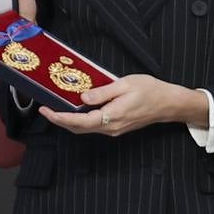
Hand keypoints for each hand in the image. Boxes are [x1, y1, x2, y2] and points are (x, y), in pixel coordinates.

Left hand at [38, 75, 207, 136]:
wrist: (168, 103)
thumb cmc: (150, 90)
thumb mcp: (125, 84)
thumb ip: (103, 92)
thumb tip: (83, 97)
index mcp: (112, 117)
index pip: (80, 121)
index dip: (60, 117)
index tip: (47, 110)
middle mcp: (111, 128)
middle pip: (79, 129)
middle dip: (60, 120)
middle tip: (45, 109)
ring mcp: (114, 129)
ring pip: (85, 129)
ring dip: (69, 121)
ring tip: (56, 109)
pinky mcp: (116, 127)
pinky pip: (93, 126)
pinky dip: (80, 121)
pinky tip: (76, 110)